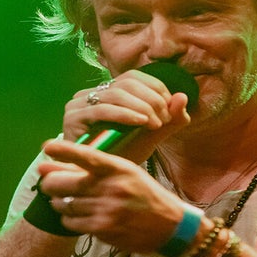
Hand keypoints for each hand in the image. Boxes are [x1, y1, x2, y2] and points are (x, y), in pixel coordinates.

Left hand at [36, 139, 190, 253]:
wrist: (169, 226)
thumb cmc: (144, 194)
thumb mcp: (126, 173)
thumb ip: (96, 168)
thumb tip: (58, 165)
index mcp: (118, 168)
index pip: (86, 156)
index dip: (64, 151)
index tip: (47, 147)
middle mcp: (111, 187)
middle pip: (63, 183)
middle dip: (49, 184)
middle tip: (48, 184)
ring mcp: (106, 209)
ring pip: (63, 204)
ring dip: (59, 202)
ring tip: (65, 200)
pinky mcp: (103, 229)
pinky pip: (71, 222)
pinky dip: (69, 218)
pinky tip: (77, 215)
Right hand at [62, 71, 191, 163]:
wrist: (99, 179)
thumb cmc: (123, 155)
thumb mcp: (151, 135)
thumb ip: (170, 118)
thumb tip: (184, 96)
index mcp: (106, 91)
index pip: (133, 77)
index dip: (155, 87)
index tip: (170, 108)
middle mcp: (90, 93)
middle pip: (126, 83)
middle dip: (151, 99)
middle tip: (165, 118)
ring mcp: (78, 103)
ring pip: (115, 94)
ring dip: (141, 106)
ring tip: (156, 123)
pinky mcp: (72, 118)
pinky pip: (101, 110)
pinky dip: (124, 114)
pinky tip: (141, 122)